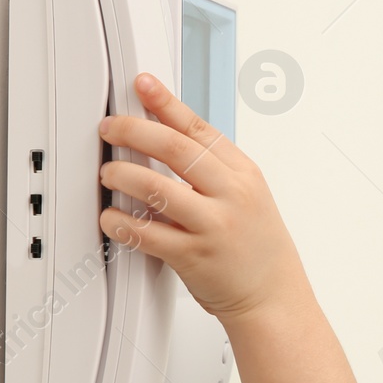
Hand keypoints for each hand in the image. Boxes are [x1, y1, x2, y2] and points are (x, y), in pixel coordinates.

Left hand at [97, 72, 307, 323]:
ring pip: (155, 187)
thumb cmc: (257, 249)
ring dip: (122, 175)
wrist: (273, 297)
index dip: (166, 103)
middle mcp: (231, 195)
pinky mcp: (194, 257)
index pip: (199, 128)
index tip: (143, 85)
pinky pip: (146, 233)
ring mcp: (213, 226)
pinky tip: (111, 217)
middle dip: (133, 131)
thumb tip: (169, 137)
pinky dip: (121, 222)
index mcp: (244, 174)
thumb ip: (214, 169)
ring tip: (109, 174)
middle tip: (110, 129)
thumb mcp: (249, 196)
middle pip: (175, 148)